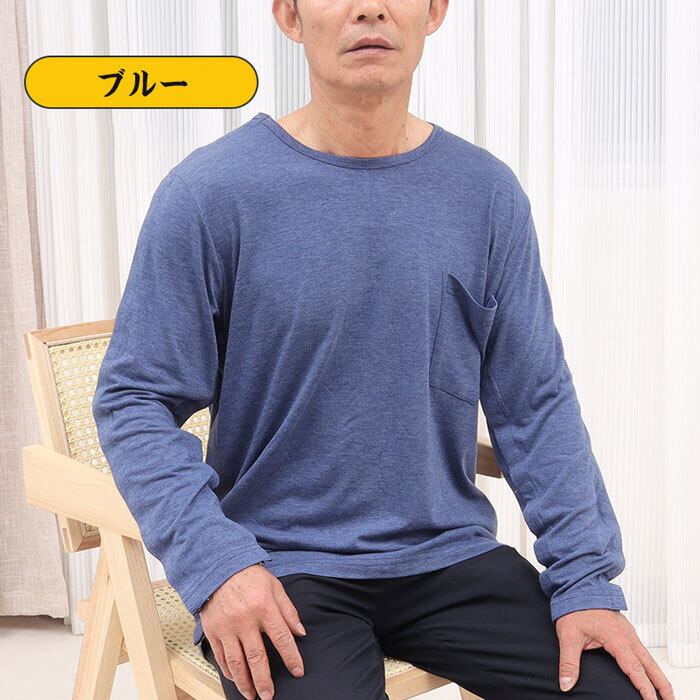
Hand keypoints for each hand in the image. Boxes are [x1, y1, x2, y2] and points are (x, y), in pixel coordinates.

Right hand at [200, 562, 305, 699]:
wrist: (219, 567)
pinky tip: (235, 679)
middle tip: (269, 695)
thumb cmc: (248, 575)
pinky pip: (220, 656)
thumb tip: (300, 632)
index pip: (282, 638)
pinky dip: (228, 671)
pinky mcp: (213, 630)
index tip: (297, 671)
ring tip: (252, 695)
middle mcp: (245, 619)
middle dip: (264, 680)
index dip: (291, 658)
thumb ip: (288, 610)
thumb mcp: (274, 586)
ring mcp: (227, 627)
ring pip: (237, 662)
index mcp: (264, 607)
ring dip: (245, 682)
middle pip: (257, 657)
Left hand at [555, 609, 673, 698]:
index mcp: (616, 638)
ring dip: (657, 675)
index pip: (635, 668)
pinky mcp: (625, 630)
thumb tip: (566, 683)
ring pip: (648, 657)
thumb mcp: (568, 635)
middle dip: (662, 685)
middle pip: (650, 665)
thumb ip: (569, 662)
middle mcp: (627, 635)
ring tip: (664, 692)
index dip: (644, 687)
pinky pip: (641, 650)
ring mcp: (628, 632)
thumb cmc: (574, 607)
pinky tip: (648, 671)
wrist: (577, 587)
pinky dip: (649, 664)